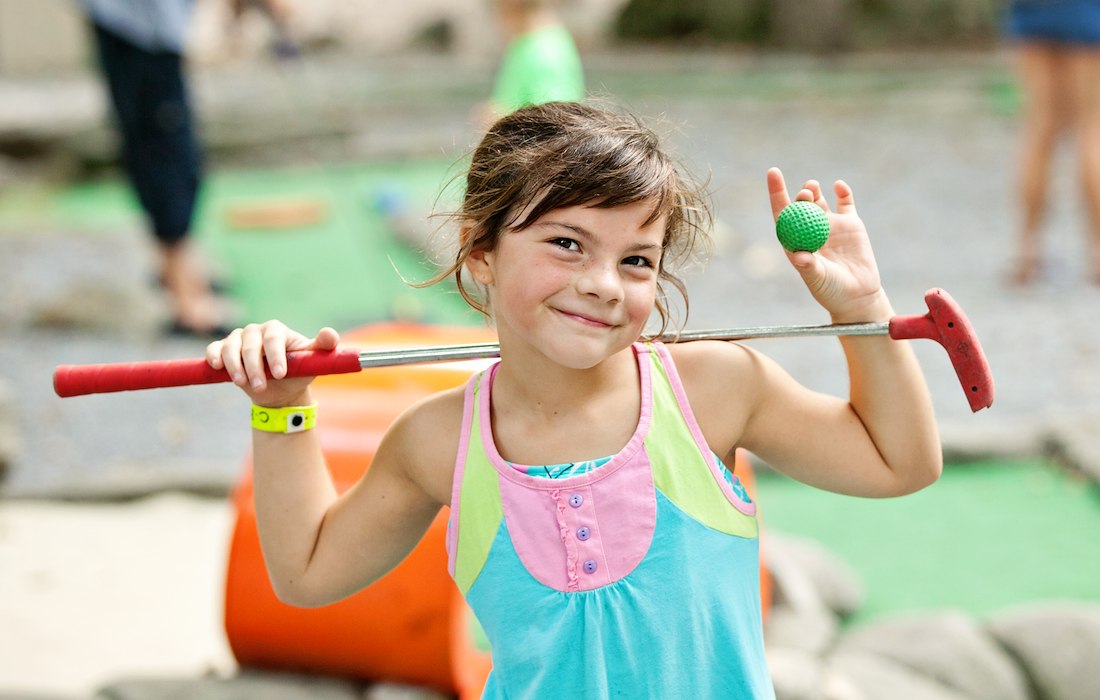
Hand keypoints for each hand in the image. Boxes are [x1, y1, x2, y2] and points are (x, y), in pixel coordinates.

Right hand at [205, 321, 339, 406]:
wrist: (280, 388)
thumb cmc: (298, 371)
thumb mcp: (312, 361)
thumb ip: (323, 347)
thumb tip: (329, 334)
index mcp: (277, 330)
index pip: (274, 338)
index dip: (276, 355)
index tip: (280, 374)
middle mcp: (255, 331)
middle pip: (250, 344)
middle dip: (254, 367)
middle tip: (260, 387)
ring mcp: (238, 339)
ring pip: (230, 346)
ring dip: (235, 366)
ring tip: (242, 384)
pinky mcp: (223, 350)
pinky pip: (214, 349)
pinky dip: (214, 357)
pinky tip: (218, 367)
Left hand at [766, 167, 887, 321]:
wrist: (858, 296)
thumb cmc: (831, 290)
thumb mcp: (818, 279)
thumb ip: (809, 266)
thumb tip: (798, 256)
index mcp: (796, 241)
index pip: (782, 213)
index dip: (776, 192)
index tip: (773, 172)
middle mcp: (810, 230)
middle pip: (800, 205)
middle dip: (799, 195)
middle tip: (804, 192)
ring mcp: (830, 225)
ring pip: (819, 200)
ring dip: (813, 190)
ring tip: (812, 188)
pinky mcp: (851, 224)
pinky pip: (846, 202)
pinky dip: (843, 192)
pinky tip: (838, 186)